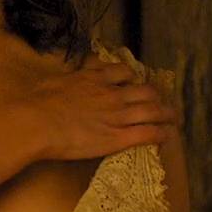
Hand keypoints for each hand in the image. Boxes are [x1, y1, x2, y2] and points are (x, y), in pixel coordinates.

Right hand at [10, 61, 178, 161]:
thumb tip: (59, 83)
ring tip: (173, 118)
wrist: (37, 122)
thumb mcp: (53, 82)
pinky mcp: (118, 138)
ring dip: (166, 114)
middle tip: (160, 102)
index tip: (134, 82)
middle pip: (145, 91)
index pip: (123, 72)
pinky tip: (166, 136)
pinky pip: (148, 134)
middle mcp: (112, 94)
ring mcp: (118, 116)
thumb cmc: (37, 102)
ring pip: (153, 111)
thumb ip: (65, 81)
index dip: (133, 78)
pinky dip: (161, 134)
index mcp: (95, 78)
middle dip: (156, 96)